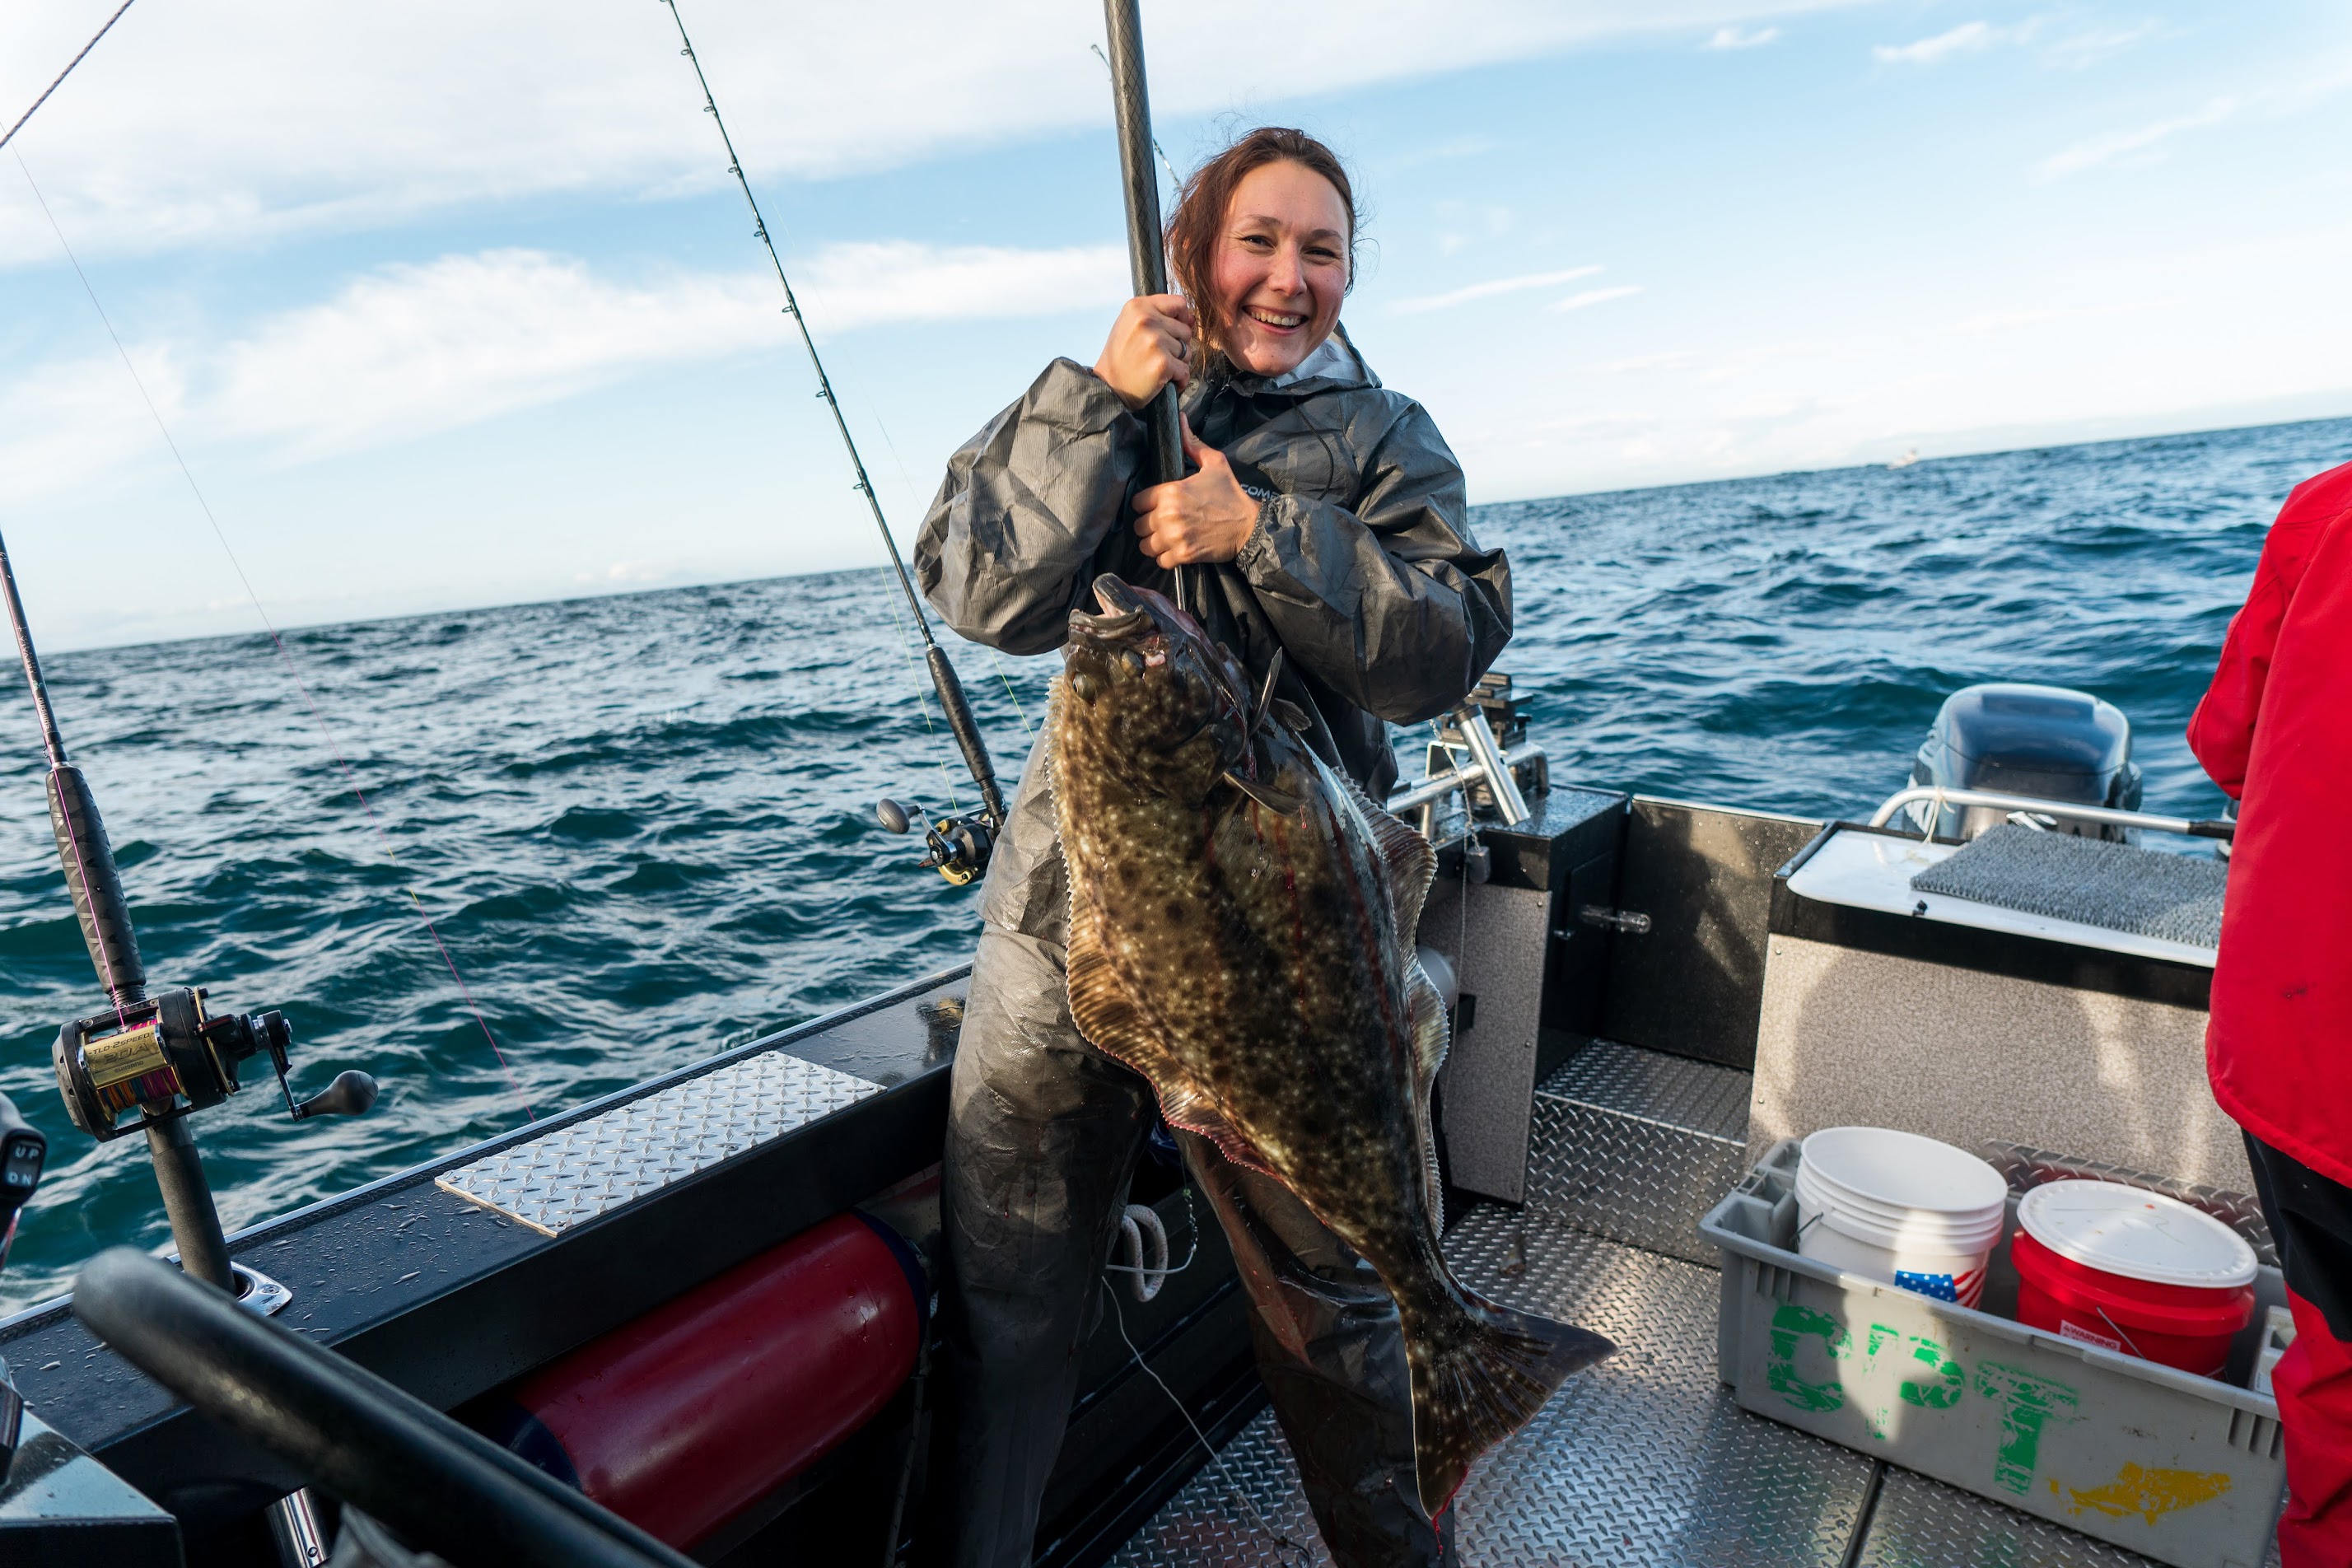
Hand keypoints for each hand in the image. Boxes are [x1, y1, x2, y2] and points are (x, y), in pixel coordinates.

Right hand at [1093, 294, 1195, 409]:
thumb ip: (1160, 317)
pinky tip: (1162, 380)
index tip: (1171, 332)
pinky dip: (1178, 379)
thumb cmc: (1122, 357)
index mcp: (1138, 307)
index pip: (1179, 303)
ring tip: (1156, 367)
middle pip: (1186, 330)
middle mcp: (1146, 320)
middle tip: (1156, 356)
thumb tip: (1191, 319)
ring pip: (1187, 351)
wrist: (1109, 387)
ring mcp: (1155, 341)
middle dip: (1178, 346)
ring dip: (1177, 363)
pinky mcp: (1162, 363)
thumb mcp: (1132, 326)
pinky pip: (1184, 370)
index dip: (1181, 319)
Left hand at [1134, 418, 1259, 567]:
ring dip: (1154, 543)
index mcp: (1170, 492)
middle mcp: (1167, 515)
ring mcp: (1174, 537)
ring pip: (1145, 545)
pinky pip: (1160, 561)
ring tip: (1165, 538)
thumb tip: (1179, 418)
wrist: (1249, 525)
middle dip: (1148, 524)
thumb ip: (1191, 443)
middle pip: (1138, 526)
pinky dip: (1165, 558)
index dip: (1144, 504)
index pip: (1137, 501)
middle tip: (1162, 523)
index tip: (1154, 506)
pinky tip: (1175, 550)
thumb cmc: (1230, 494)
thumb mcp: (1213, 462)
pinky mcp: (1183, 555)